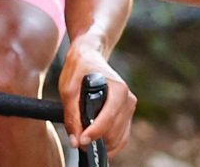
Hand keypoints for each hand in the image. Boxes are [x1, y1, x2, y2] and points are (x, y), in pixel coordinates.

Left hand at [58, 38, 136, 153]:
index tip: (81, 143)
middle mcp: (128, 99)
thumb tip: (75, 141)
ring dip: (103, 144)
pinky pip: (122, 137)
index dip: (94, 134)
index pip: (108, 119)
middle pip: (114, 132)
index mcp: (118, 90)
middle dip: (97, 141)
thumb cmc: (79, 69)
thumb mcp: (69, 89)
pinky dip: (110, 143)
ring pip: (119, 138)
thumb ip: (72, 115)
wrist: (89, 55)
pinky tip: (96, 141)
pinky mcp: (127, 114)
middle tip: (78, 141)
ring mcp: (130, 107)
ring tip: (84, 140)